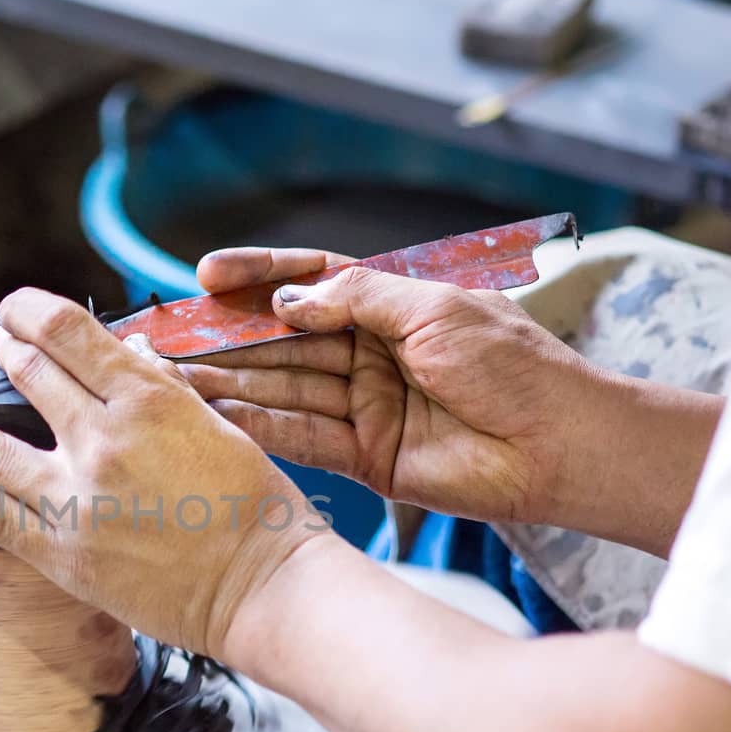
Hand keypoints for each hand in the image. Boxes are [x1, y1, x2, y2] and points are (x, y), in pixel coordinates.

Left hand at [0, 289, 337, 659]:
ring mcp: (74, 498)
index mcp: (148, 399)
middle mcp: (102, 440)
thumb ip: (163, 390)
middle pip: (25, 376)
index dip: (29, 312)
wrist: (261, 589)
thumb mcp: (219, 428)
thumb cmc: (257, 509)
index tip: (13, 309)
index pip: (69, 332)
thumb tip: (124, 353)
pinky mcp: (58, 552)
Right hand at [185, 248, 603, 524]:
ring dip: (233, 383)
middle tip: (171, 336)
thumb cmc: (514, 365)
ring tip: (177, 378)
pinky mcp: (366, 457)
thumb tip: (289, 301)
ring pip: (285, 388)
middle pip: (286, 339)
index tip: (208, 274)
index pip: (311, 281)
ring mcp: (366, 406)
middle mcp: (371, 353)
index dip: (259, 277)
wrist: (559, 443)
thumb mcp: (435, 308)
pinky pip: (303, 438)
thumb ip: (358, 299)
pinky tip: (218, 417)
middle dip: (230, 337)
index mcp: (393, 305)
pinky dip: (261, 428)